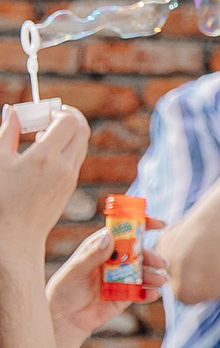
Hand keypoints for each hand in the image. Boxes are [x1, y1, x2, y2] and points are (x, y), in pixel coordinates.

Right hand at [0, 105, 88, 253]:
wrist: (14, 236)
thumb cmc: (0, 199)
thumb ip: (7, 132)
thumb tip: (12, 111)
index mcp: (46, 157)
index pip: (69, 120)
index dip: (58, 111)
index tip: (42, 112)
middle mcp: (64, 167)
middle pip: (82, 130)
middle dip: (68, 118)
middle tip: (46, 118)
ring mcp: (70, 178)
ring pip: (80, 145)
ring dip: (67, 134)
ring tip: (39, 136)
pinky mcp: (70, 188)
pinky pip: (75, 161)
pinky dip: (65, 150)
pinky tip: (42, 154)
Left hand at [47, 226, 166, 347]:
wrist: (64, 319)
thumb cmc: (63, 291)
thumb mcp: (75, 271)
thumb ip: (92, 255)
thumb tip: (110, 236)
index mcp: (100, 249)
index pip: (122, 232)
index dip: (141, 225)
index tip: (159, 224)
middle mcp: (113, 262)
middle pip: (138, 253)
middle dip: (152, 256)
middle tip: (160, 262)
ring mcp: (120, 279)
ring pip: (143, 273)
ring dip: (154, 275)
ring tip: (160, 280)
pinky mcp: (125, 296)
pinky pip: (141, 293)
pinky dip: (150, 293)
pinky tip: (153, 294)